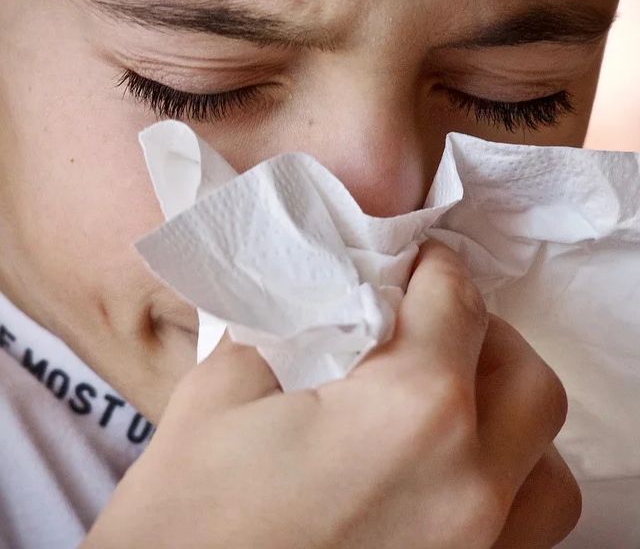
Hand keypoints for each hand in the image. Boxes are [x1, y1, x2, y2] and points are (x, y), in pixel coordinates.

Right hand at [83, 241, 579, 547]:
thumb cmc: (188, 521)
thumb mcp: (220, 395)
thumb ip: (286, 330)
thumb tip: (321, 302)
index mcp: (409, 414)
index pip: (455, 305)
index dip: (437, 268)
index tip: (421, 262)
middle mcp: (468, 486)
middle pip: (524, 376)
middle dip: (482, 333)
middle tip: (431, 325)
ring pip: (546, 458)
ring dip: (508, 412)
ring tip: (452, 398)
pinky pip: (529, 524)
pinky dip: (508, 480)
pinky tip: (448, 468)